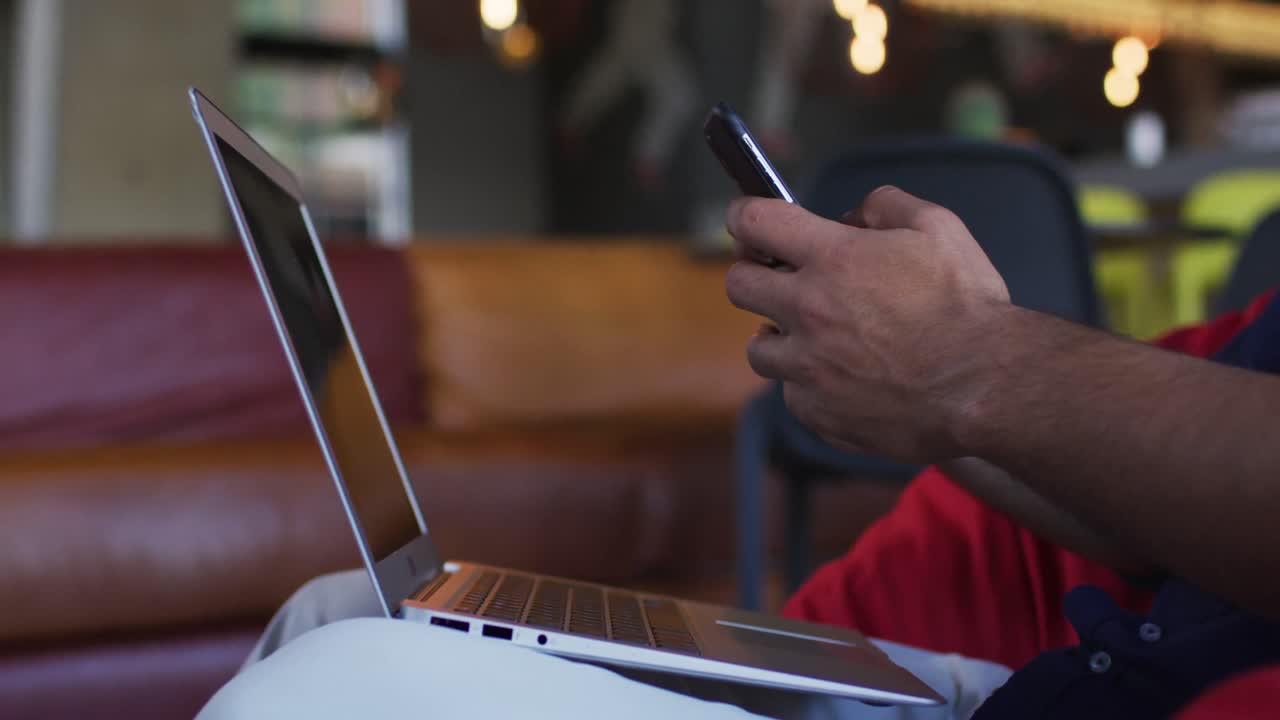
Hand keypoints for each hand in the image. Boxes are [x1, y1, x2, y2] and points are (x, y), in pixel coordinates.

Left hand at [725, 186, 1010, 461]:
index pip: (753, 222)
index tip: (746, 220)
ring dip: (778, 338)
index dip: (744, 215)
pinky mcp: (818, 411)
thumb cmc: (968, 308)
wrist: (985, 387)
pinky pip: (792, 395)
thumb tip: (854, 213)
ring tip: (810, 338)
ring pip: (758, 349)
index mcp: (832, 259)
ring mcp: (807, 367)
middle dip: (754, 275)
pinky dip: (808, 385)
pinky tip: (839, 379)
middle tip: (778, 279)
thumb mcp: (939, 229)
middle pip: (738, 284)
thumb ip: (887, 206)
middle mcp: (807, 311)